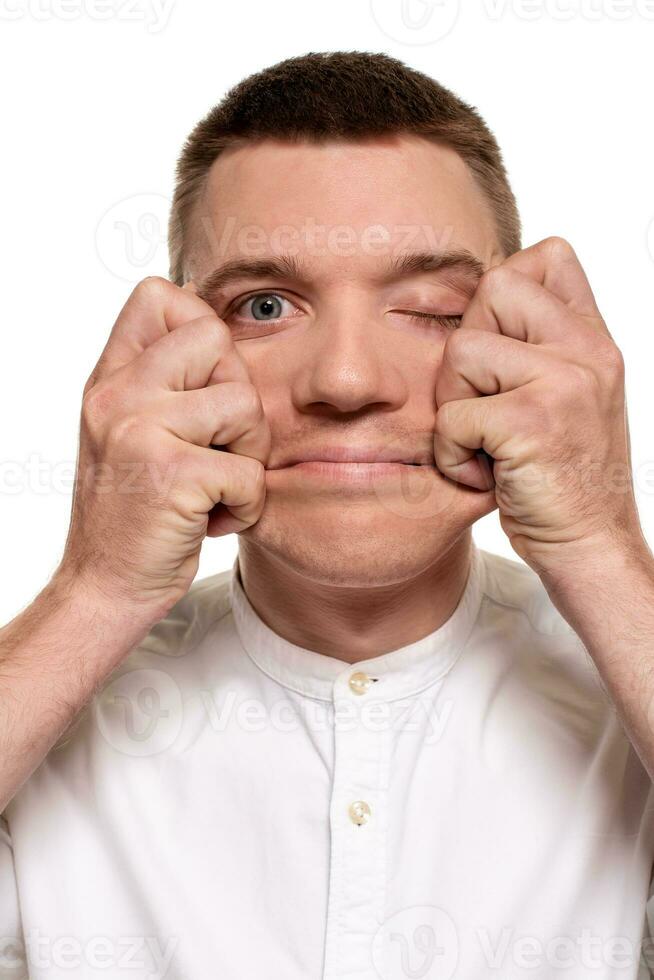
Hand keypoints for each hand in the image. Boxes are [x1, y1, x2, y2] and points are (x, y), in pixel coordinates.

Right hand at [57, 276, 269, 617]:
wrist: (105, 586)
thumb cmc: (134, 513)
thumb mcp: (130, 433)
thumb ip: (161, 383)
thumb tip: (218, 331)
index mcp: (111, 380)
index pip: (159, 294)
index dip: (201, 328)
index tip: (204, 386)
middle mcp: (118, 395)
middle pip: (217, 338)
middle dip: (238, 397)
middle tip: (218, 447)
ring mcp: (141, 431)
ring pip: (245, 404)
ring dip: (248, 455)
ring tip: (215, 485)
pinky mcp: (172, 475)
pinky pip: (250, 471)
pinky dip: (247, 506)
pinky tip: (213, 520)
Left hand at [433, 236, 644, 583]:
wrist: (590, 545)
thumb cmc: (563, 477)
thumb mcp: (569, 396)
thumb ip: (542, 345)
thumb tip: (483, 298)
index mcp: (593, 338)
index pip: (549, 256)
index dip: (504, 293)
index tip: (499, 354)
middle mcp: (588, 349)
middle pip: (494, 287)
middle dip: (468, 348)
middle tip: (483, 404)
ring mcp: (566, 380)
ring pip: (462, 349)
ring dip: (454, 404)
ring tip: (484, 443)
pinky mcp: (534, 420)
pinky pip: (454, 415)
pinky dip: (452, 453)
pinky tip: (482, 474)